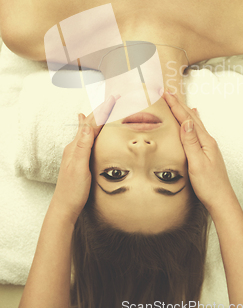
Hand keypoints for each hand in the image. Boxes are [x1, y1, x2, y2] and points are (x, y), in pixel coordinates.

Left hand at [50, 95, 118, 224]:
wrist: (64, 209)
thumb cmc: (72, 191)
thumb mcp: (79, 168)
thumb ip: (82, 146)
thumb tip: (85, 122)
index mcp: (76, 146)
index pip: (92, 124)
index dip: (103, 110)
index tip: (114, 98)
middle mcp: (75, 147)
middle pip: (89, 123)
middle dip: (102, 110)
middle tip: (114, 98)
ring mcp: (76, 153)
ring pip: (89, 130)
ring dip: (98, 118)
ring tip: (106, 107)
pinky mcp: (79, 160)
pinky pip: (88, 139)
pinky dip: (93, 130)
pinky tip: (87, 127)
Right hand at [163, 91, 231, 212]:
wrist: (221, 200)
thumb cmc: (209, 185)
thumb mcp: (196, 164)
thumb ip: (191, 142)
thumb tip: (187, 121)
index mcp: (204, 141)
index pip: (187, 119)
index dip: (176, 106)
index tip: (166, 94)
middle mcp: (208, 141)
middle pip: (191, 118)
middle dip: (179, 105)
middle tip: (169, 93)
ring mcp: (208, 147)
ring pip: (194, 123)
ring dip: (185, 111)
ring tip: (179, 102)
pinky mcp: (206, 153)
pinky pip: (197, 132)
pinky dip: (192, 123)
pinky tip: (193, 122)